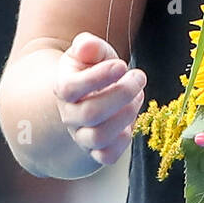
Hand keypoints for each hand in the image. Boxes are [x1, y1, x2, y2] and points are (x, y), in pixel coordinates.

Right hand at [53, 32, 147, 166]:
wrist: (88, 95)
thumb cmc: (92, 69)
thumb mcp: (90, 52)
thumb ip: (89, 46)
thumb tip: (86, 46)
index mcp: (64, 88)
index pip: (70, 88)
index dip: (97, 77)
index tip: (121, 65)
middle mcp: (70, 115)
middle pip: (90, 113)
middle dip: (122, 94)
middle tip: (139, 77)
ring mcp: (82, 134)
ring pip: (98, 137)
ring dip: (126, 115)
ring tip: (138, 96)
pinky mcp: (96, 150)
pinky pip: (107, 156)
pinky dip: (122, 142)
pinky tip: (130, 123)